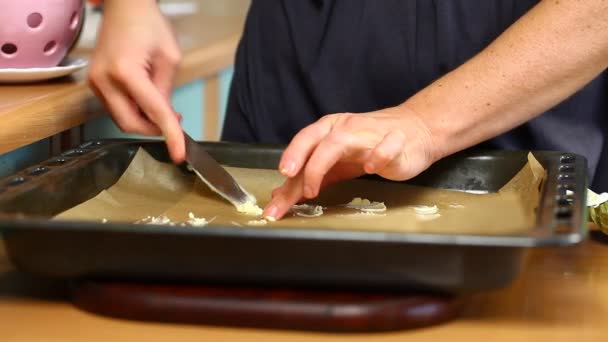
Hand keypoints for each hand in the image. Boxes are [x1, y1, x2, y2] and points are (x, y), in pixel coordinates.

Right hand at [88, 0, 184, 161]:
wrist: (124, 6)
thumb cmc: (149, 25)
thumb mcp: (170, 59)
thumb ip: (166, 92)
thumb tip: (166, 118)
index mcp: (126, 71)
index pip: (153, 112)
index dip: (170, 135)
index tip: (179, 154)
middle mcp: (105, 80)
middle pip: (130, 124)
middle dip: (155, 130)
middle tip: (175, 122)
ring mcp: (95, 82)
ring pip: (122, 119)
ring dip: (144, 120)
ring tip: (163, 106)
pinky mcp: (94, 83)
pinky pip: (116, 108)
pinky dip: (134, 112)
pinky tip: (147, 101)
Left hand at [263, 105, 438, 219]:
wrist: (415, 130)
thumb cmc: (371, 146)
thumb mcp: (338, 162)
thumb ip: (313, 176)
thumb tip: (283, 194)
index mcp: (330, 129)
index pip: (303, 142)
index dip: (288, 162)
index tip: (275, 190)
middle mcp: (345, 128)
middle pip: (316, 140)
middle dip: (298, 159)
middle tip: (286, 180)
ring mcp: (369, 134)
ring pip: (340, 141)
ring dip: (321, 164)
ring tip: (312, 189)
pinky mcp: (395, 142)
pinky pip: (386, 146)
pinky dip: (378, 155)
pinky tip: (371, 169)